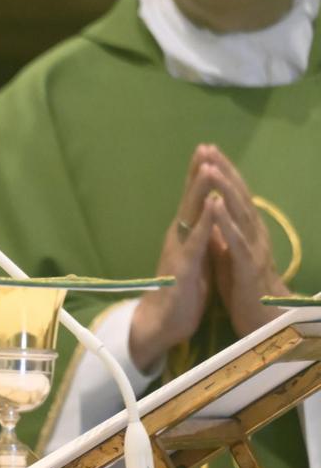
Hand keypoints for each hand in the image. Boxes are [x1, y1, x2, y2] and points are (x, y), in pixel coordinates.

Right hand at [130, 144, 227, 371]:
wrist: (161, 324)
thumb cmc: (181, 294)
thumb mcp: (195, 260)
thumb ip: (200, 239)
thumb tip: (208, 218)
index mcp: (184, 236)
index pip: (193, 201)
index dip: (199, 176)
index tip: (206, 151)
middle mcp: (178, 237)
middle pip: (190, 199)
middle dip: (198, 173)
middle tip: (204, 146)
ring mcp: (179, 250)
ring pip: (191, 215)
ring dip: (200, 190)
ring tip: (207, 166)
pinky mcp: (183, 267)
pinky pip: (196, 241)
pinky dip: (206, 222)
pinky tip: (212, 205)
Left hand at [199, 147, 287, 336]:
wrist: (261, 319)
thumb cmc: (243, 285)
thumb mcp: (228, 252)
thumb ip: (222, 231)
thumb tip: (211, 210)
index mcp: (246, 230)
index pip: (234, 196)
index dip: (222, 173)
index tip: (207, 151)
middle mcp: (253, 234)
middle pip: (238, 197)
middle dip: (224, 172)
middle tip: (209, 148)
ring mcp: (252, 248)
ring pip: (239, 213)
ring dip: (224, 190)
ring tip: (211, 168)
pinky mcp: (247, 266)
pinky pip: (236, 240)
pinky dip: (225, 221)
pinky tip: (215, 206)